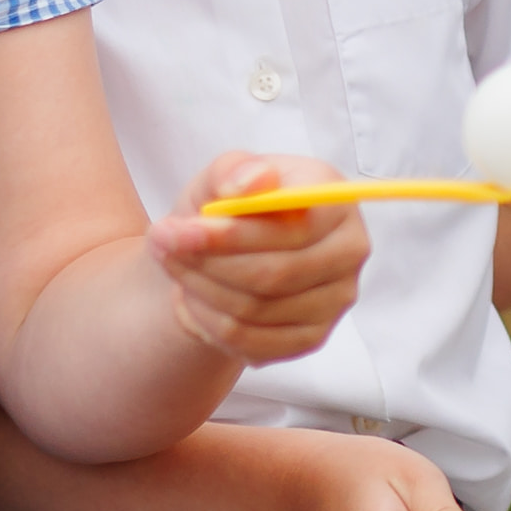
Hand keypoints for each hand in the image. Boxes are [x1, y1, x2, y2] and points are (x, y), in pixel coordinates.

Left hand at [153, 153, 372, 364]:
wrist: (227, 255)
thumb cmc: (231, 209)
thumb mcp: (221, 178)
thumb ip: (234, 170)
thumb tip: (256, 180)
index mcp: (337, 201)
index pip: (295, 230)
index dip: (234, 235)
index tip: (179, 230)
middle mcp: (349, 251)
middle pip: (276, 274)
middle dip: (208, 264)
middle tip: (161, 246)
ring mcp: (336, 300)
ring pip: (258, 309)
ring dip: (202, 289)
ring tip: (173, 264)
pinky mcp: (312, 337)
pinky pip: (253, 341)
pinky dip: (211, 321)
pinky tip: (194, 297)